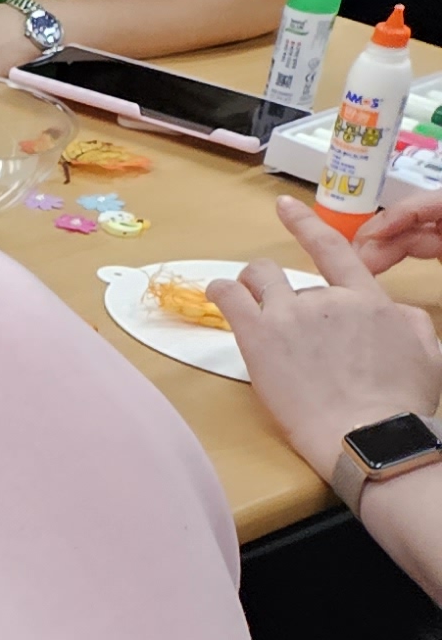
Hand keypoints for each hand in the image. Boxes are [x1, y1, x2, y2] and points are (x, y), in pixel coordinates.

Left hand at [213, 198, 441, 482]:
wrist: (369, 432)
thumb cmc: (402, 402)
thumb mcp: (428, 354)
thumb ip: (409, 323)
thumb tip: (392, 311)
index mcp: (369, 300)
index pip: (333, 250)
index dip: (305, 225)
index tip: (284, 207)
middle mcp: (327, 298)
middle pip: (292, 278)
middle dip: (286, 297)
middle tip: (288, 330)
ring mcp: (290, 313)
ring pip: (256, 278)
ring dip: (250, 287)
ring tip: (248, 305)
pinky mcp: (259, 335)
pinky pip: (229, 295)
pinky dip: (222, 291)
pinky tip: (219, 296)